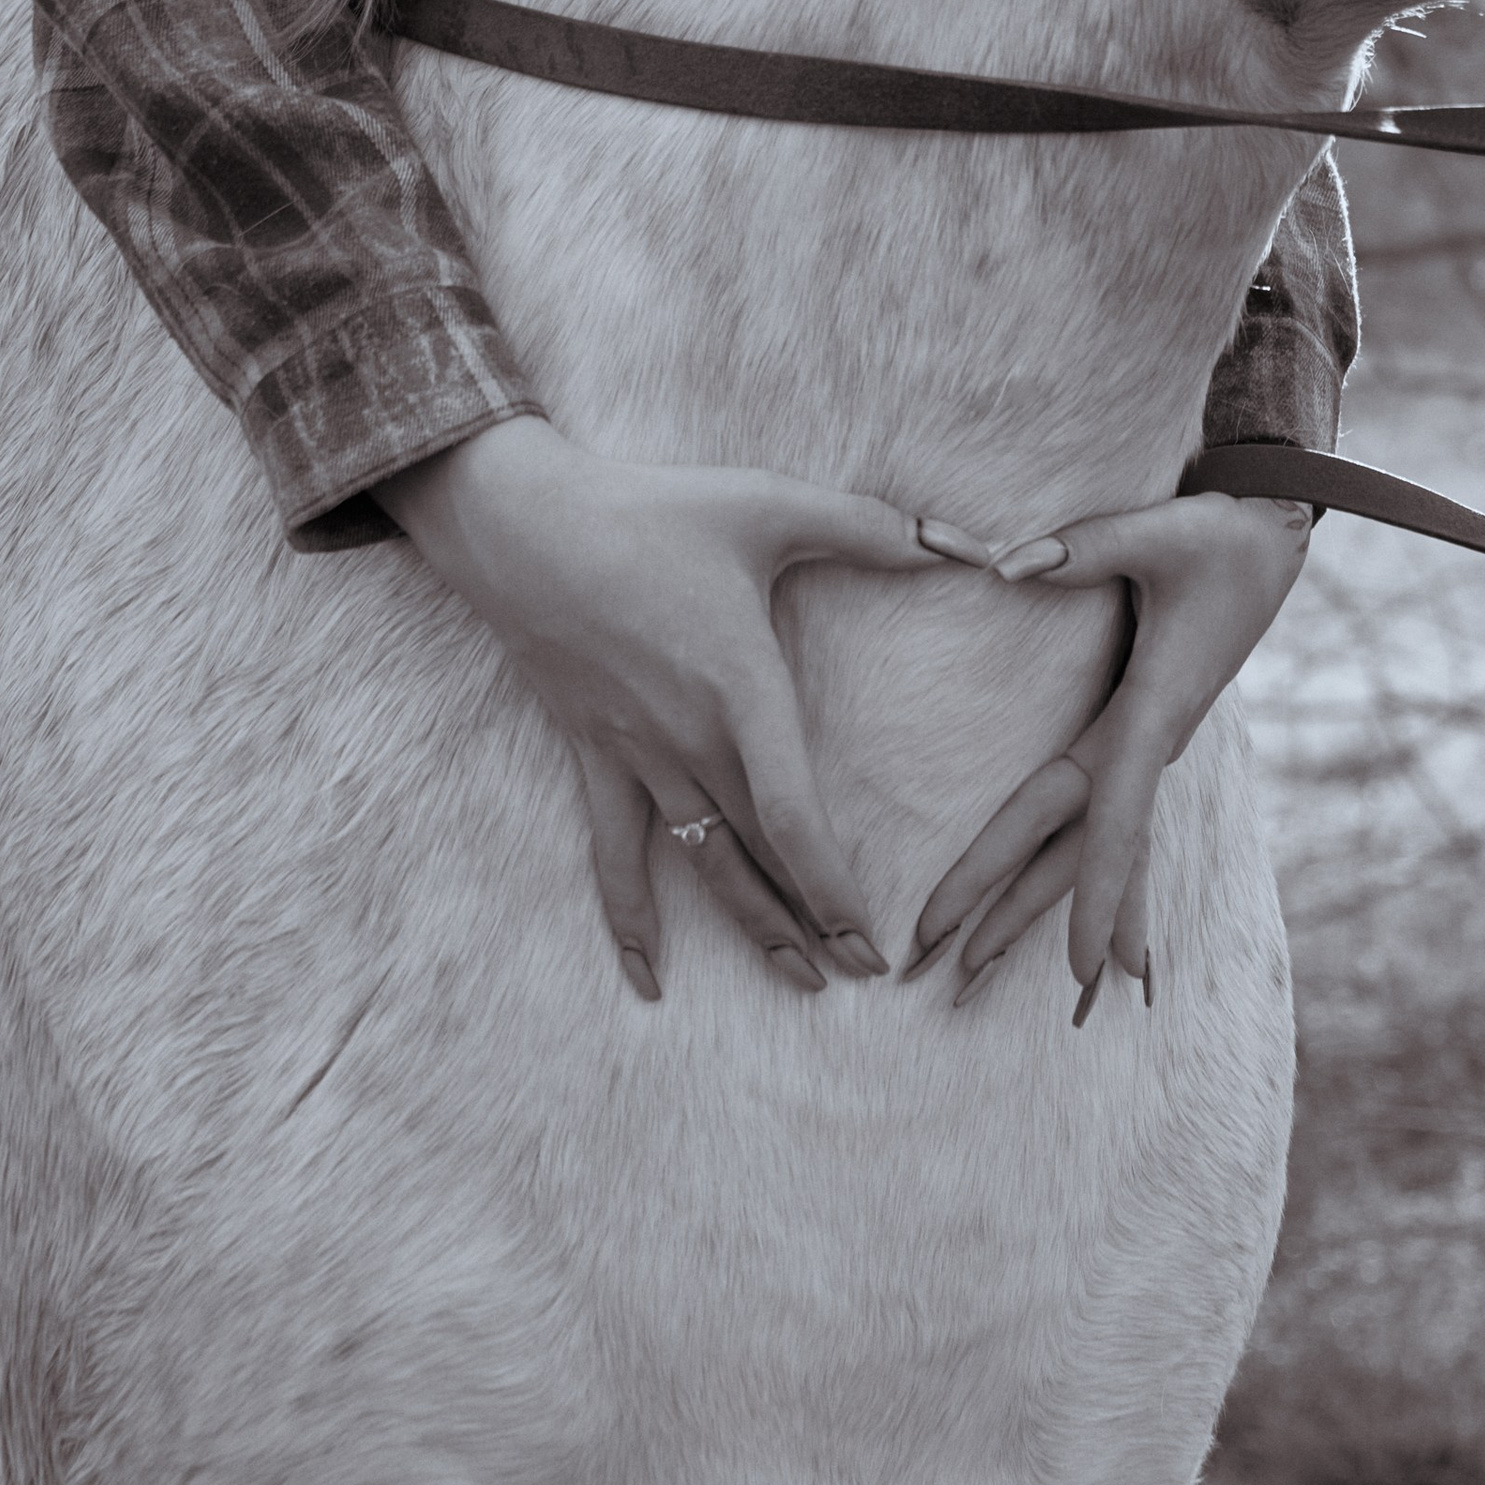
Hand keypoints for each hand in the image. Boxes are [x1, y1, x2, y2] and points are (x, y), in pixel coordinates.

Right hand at [381, 414, 988, 1002]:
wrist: (521, 524)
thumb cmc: (651, 510)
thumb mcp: (768, 503)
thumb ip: (871, 526)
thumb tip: (963, 542)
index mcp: (739, 689)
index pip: (793, 815)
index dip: (833, 885)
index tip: (874, 936)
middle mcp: (688, 739)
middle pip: (759, 855)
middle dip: (815, 920)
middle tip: (867, 971)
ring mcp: (635, 755)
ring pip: (701, 864)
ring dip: (751, 927)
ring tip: (800, 981)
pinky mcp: (592, 753)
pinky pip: (611, 854)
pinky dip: (629, 921)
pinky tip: (648, 979)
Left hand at [907, 488, 1311, 1011]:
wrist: (1271, 538)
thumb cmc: (1218, 534)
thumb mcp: (1159, 532)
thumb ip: (1083, 548)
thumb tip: (1006, 565)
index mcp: (1153, 712)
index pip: (1114, 818)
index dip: (1096, 892)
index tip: (1084, 966)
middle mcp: (1148, 745)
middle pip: (1072, 849)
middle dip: (1008, 911)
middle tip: (950, 977)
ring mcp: (1144, 747)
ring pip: (1083, 846)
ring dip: (1029, 907)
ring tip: (970, 968)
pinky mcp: (1138, 735)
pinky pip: (1103, 823)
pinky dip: (1087, 881)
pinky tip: (1076, 928)